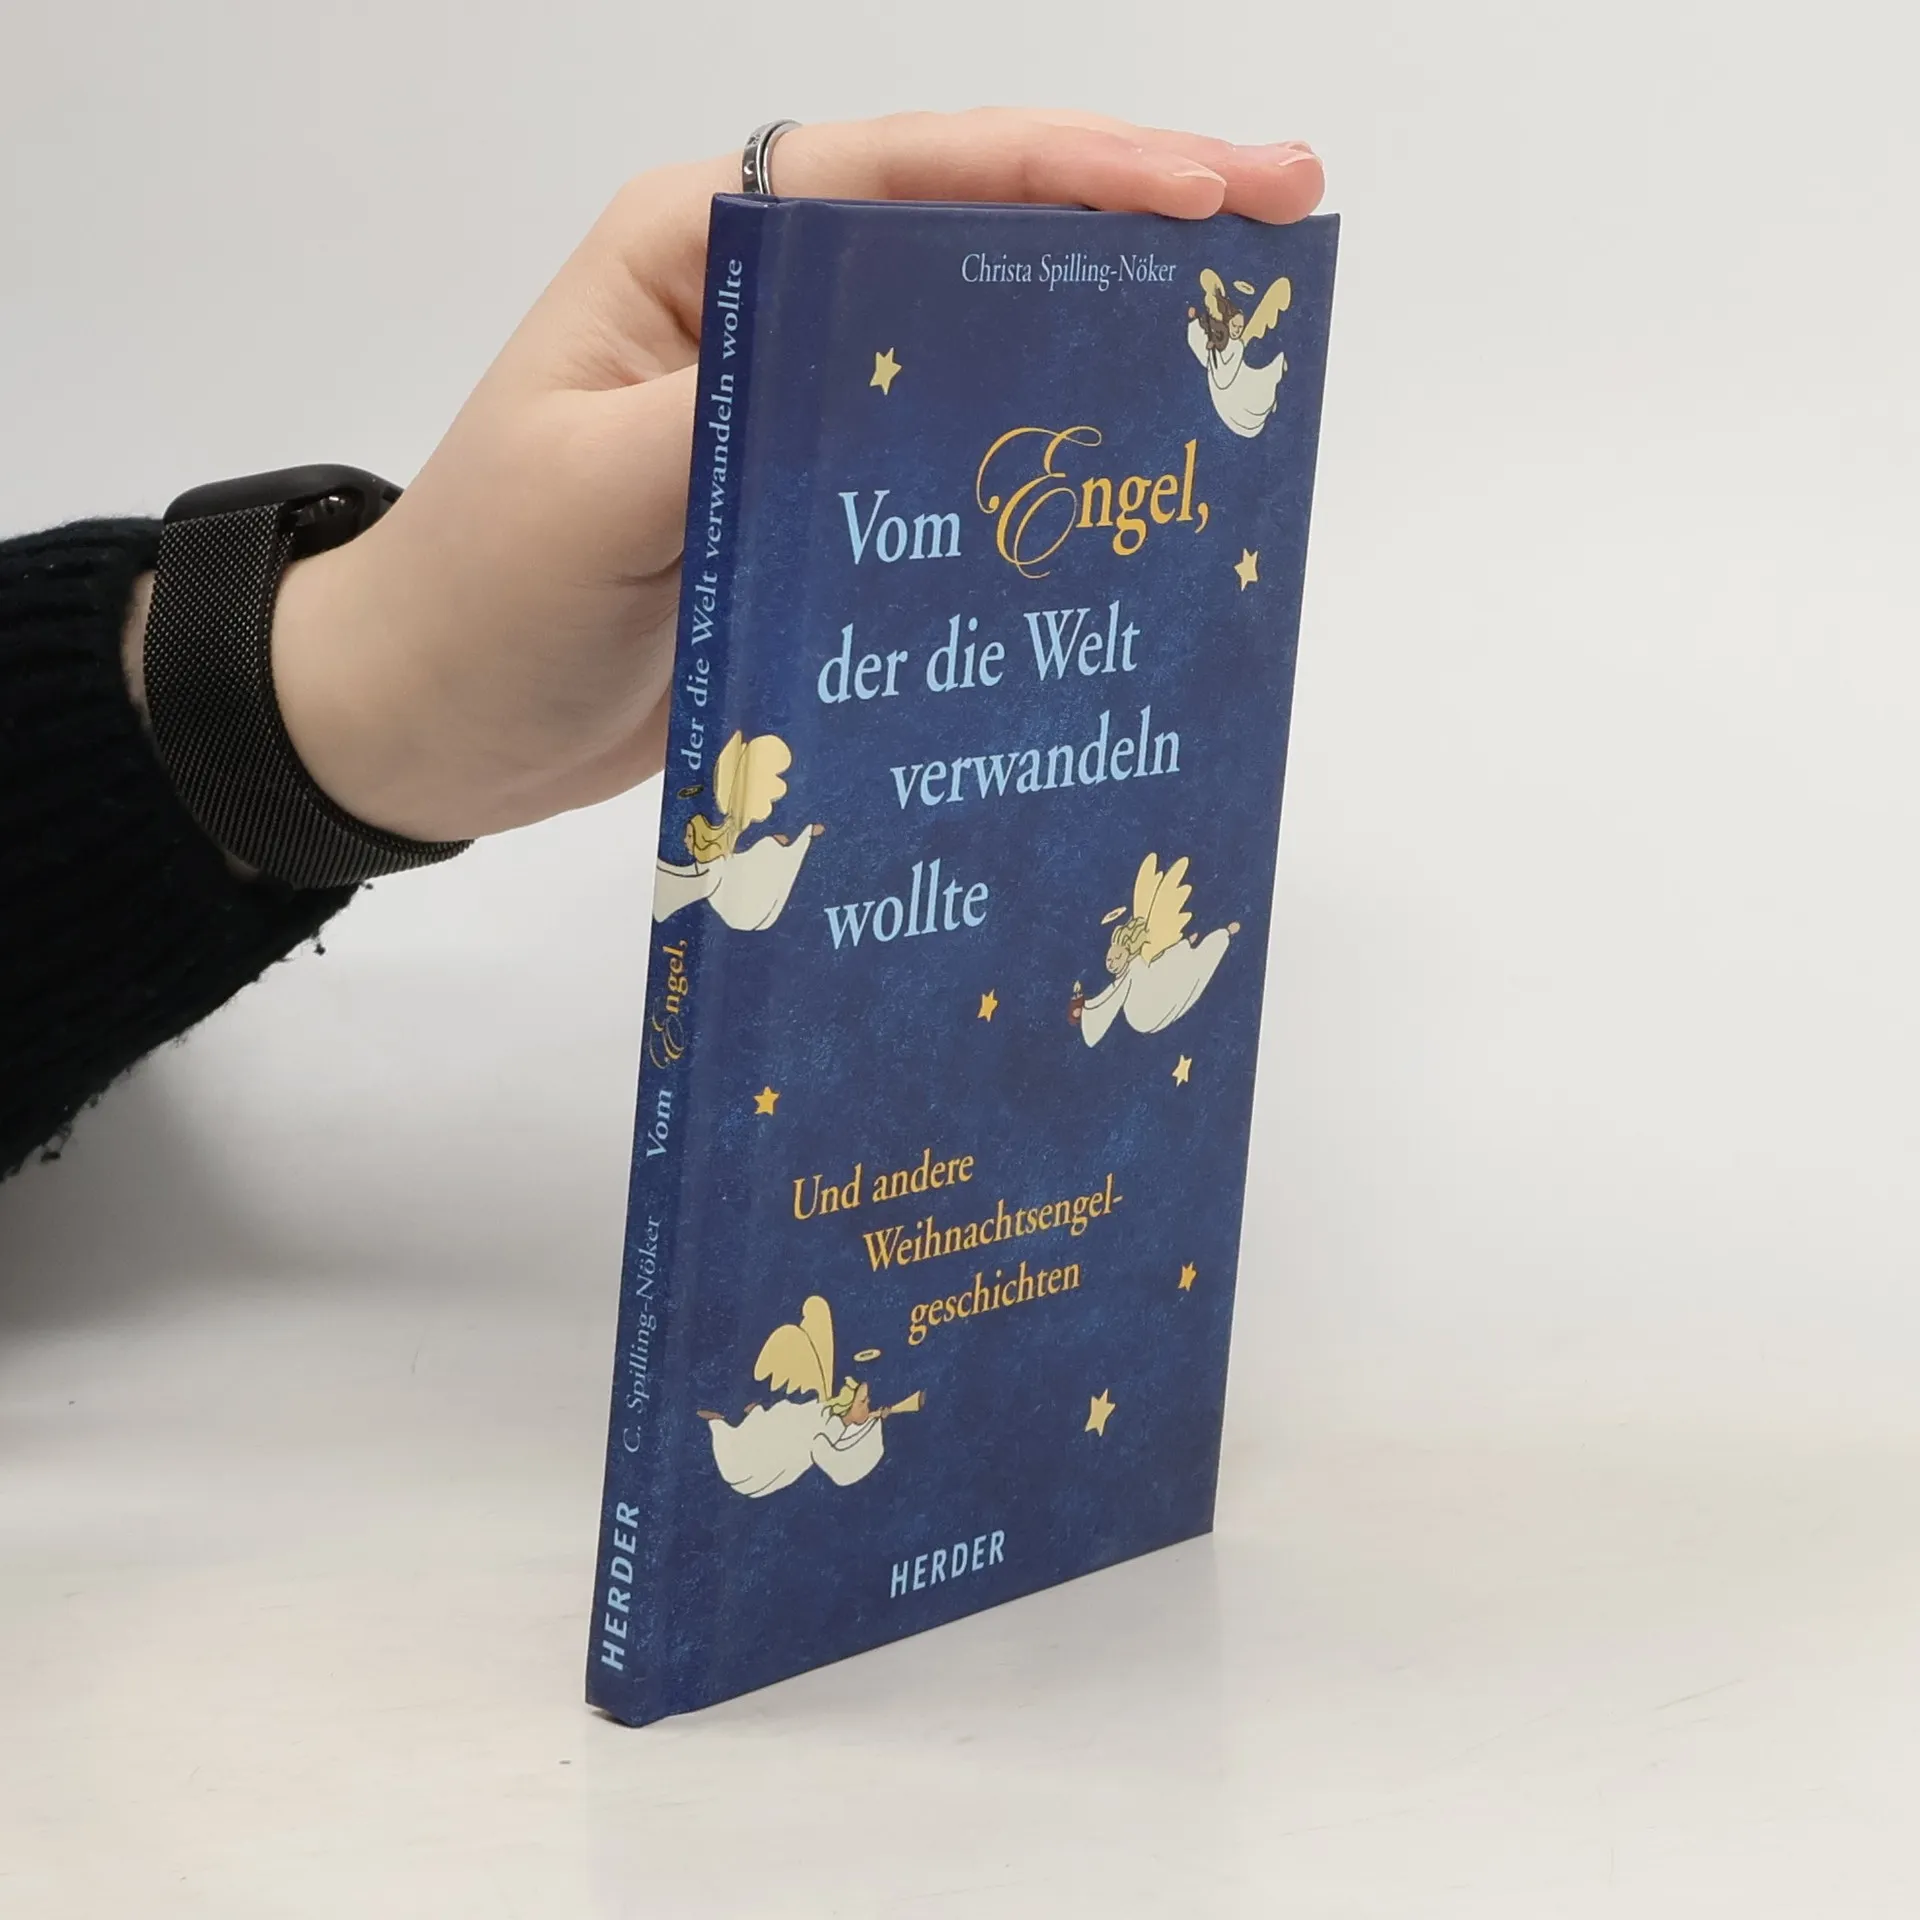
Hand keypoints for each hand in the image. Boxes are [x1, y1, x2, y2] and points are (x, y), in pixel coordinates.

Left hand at [264, 110, 1324, 843]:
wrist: (433, 723)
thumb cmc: (484, 595)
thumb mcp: (595, 492)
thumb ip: (738, 415)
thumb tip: (898, 377)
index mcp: (700, 251)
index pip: (908, 175)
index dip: (1072, 171)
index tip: (1212, 190)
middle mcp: (764, 312)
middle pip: (969, 238)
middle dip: (1129, 224)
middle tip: (1282, 230)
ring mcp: (800, 412)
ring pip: (976, 347)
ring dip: (1106, 337)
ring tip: (1242, 341)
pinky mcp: (820, 509)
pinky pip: (951, 466)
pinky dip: (1042, 466)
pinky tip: (1132, 483)